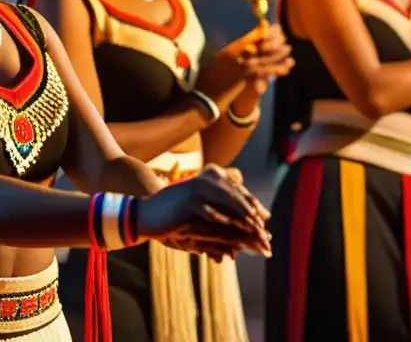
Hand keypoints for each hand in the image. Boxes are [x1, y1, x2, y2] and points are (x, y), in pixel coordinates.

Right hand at [135, 167, 270, 257]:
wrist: (145, 213)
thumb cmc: (173, 214)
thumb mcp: (196, 212)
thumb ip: (217, 213)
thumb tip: (242, 223)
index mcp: (208, 178)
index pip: (237, 190)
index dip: (252, 204)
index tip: (265, 218)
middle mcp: (205, 180)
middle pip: (236, 196)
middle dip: (252, 214)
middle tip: (265, 231)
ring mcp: (197, 189)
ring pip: (229, 203)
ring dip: (244, 219)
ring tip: (256, 233)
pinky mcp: (189, 201)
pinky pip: (212, 212)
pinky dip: (226, 223)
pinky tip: (235, 233)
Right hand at [199, 24, 293, 99]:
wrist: (205, 98)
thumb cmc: (210, 83)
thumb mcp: (219, 65)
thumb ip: (232, 56)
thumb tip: (245, 51)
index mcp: (228, 50)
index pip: (250, 37)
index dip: (263, 32)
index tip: (272, 28)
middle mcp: (235, 53)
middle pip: (259, 42)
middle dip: (273, 38)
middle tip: (283, 36)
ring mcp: (241, 63)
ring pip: (265, 55)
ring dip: (279, 52)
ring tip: (289, 49)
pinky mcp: (246, 75)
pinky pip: (267, 70)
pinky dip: (278, 68)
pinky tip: (287, 67)